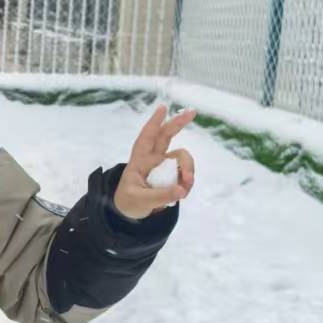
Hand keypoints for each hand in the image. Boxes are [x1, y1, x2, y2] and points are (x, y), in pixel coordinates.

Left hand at [113, 104, 195, 219]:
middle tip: (193, 112)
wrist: (131, 214)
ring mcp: (164, 167)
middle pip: (166, 136)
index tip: (163, 108)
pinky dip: (188, 182)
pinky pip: (185, 174)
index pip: (146, 138)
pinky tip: (183, 193)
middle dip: (179, 123)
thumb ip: (161, 195)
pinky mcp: (173, 177)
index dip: (154, 122)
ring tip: (186, 186)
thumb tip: (182, 189)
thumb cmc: (129, 202)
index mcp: (139, 160)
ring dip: (188, 169)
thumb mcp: (140, 200)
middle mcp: (153, 159)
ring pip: (182, 158)